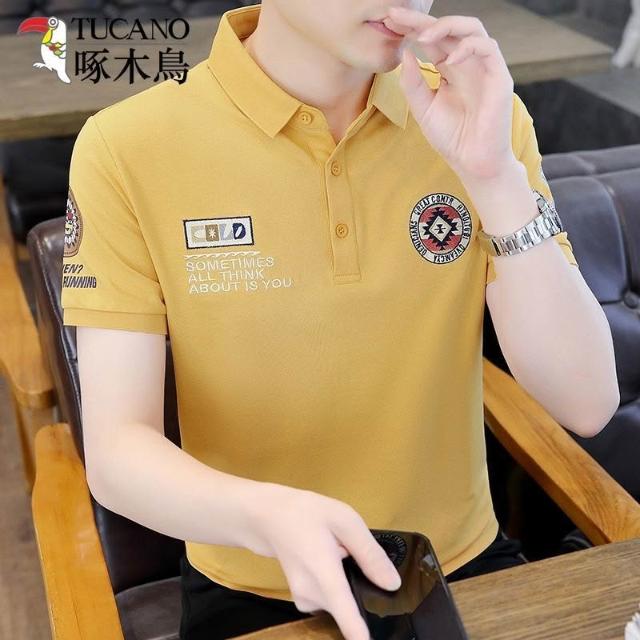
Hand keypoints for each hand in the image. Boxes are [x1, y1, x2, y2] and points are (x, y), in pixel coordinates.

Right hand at [244, 483, 401, 639]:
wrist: (269, 516)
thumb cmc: (305, 513)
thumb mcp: (344, 520)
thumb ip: (369, 553)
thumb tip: (392, 584)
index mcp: (325, 576)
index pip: (348, 620)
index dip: (362, 636)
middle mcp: (313, 597)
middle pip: (351, 607)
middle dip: (361, 586)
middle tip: (350, 553)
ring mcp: (305, 601)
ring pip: (341, 602)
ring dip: (347, 582)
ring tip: (337, 552)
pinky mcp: (303, 600)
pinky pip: (331, 599)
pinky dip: (336, 583)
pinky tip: (329, 560)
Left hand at [385, 6, 516, 181]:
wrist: (472, 162)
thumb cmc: (451, 138)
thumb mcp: (422, 109)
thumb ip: (413, 82)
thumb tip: (404, 53)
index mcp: (449, 69)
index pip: (431, 40)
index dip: (411, 28)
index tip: (389, 22)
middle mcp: (467, 63)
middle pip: (448, 29)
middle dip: (422, 20)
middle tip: (397, 16)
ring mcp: (484, 67)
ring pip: (471, 28)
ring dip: (446, 26)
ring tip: (422, 36)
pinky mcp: (499, 77)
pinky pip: (487, 48)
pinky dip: (467, 48)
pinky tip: (448, 60)